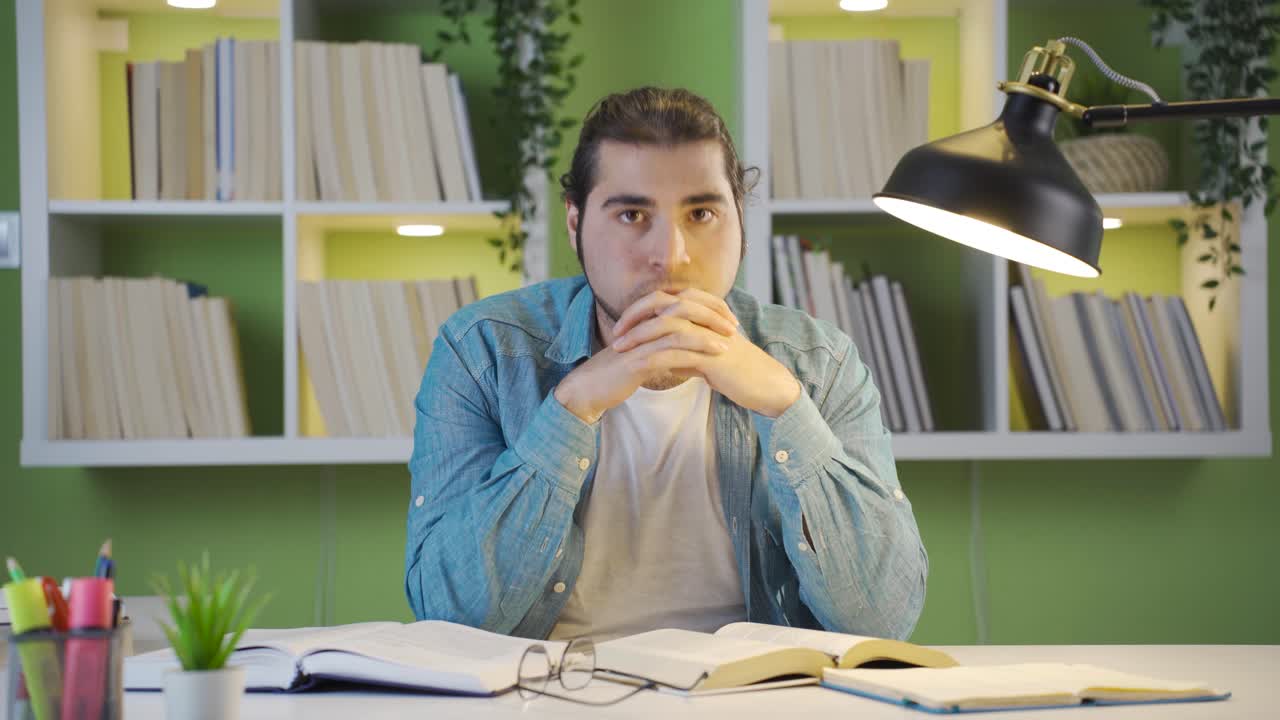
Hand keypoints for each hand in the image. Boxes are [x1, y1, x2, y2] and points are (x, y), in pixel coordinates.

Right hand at [553, 289, 737, 422]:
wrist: (591, 389)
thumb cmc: (617, 373)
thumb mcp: (643, 354)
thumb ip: (662, 346)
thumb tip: (686, 349)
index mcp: (646, 319)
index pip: (682, 301)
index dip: (707, 306)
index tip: (728, 317)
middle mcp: (643, 324)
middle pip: (684, 308)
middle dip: (712, 315)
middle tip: (733, 325)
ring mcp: (640, 341)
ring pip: (679, 329)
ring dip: (706, 335)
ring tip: (728, 343)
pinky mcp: (638, 360)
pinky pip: (670, 353)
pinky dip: (693, 355)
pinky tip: (710, 360)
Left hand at [614, 294, 800, 416]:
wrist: (765, 384)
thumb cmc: (737, 370)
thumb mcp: (707, 355)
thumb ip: (686, 351)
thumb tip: (663, 359)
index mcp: (705, 310)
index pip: (665, 298)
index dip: (640, 308)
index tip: (622, 325)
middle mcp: (706, 315)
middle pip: (661, 303)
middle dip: (634, 316)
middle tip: (616, 333)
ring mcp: (709, 333)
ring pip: (666, 324)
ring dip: (639, 336)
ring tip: (620, 349)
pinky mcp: (712, 355)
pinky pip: (677, 352)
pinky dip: (654, 358)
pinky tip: (639, 367)